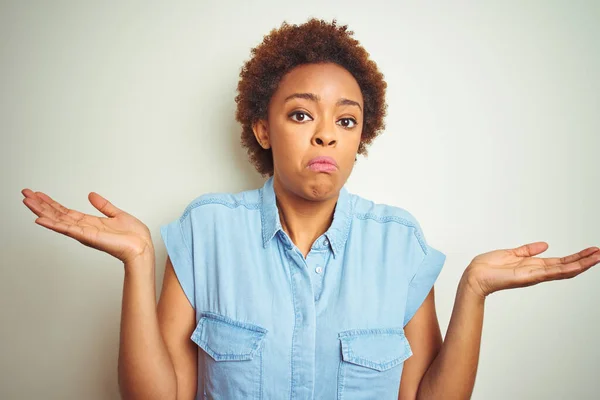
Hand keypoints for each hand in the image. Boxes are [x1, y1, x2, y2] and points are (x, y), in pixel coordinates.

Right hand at [22, 189, 153, 263]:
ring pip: (58, 220)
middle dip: (40, 204)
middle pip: (57, 214)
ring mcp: (84, 233)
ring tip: (27, 201)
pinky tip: (41, 219)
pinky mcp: (88, 237)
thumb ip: (103, 205)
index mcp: (89, 222)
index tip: (38, 194)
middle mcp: (83, 228)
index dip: (51, 203)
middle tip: (25, 194)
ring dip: (42, 211)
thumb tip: (92, 195)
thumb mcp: (116, 214)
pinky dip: (53, 224)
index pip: (65, 211)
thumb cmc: (133, 236)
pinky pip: (68, 229)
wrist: (142, 246)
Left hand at [463, 242, 599, 297]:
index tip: (590, 251)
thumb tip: (544, 245)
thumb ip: (528, 250)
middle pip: (566, 266)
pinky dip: (566, 269)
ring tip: (597, 257)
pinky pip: (550, 273)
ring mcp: (534, 275)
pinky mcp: (528, 277)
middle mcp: (536, 272)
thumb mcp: (512, 253)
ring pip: (563, 270)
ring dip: (581, 264)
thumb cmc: (488, 267)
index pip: (560, 262)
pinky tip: (578, 266)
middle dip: (584, 260)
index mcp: (533, 265)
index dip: (576, 258)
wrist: (475, 275)